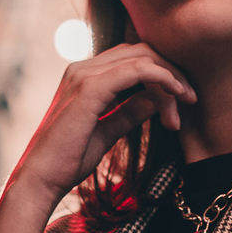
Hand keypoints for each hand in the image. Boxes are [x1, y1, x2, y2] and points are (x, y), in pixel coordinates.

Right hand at [12, 41, 196, 207]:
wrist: (40, 180)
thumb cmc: (68, 161)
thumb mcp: (108, 132)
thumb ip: (130, 111)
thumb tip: (159, 98)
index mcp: (83, 76)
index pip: (132, 59)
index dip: (162, 74)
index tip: (182, 103)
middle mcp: (82, 68)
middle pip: (140, 52)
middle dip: (171, 72)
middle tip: (190, 100)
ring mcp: (84, 75)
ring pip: (142, 58)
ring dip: (171, 78)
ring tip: (186, 104)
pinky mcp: (90, 88)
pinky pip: (138, 70)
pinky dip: (163, 78)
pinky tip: (177, 95)